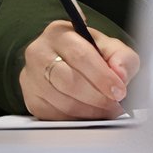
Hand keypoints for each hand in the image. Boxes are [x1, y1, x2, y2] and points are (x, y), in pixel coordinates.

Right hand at [20, 19, 139, 119]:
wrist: (67, 63)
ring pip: (62, 102)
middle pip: (69, 81)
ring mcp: (30, 77)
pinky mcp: (31, 99)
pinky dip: (77, 118)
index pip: (80, 56)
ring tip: (106, 111)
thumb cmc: (90, 54)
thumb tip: (120, 75)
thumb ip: (122, 58)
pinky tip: (90, 114)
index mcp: (59, 33)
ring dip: (89, 111)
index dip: (102, 77)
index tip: (119, 91)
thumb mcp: (111, 48)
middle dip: (97, 97)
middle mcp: (39, 52)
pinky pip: (55, 115)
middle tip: (115, 105)